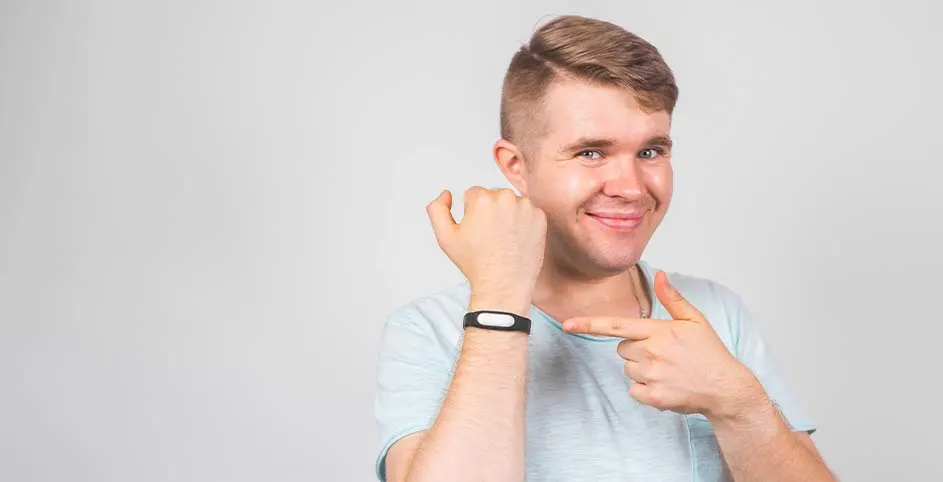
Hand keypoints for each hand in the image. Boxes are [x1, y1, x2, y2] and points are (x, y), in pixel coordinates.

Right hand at [426, 187, 546, 313]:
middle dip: (490, 211)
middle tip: (489, 236)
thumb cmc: (476, 264)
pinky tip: (516, 240)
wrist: (503, 285)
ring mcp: (526, 207)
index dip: (471, 213)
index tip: (476, 231)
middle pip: (494, 195)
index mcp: (482, 198)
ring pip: (512, 202)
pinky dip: (523, 223)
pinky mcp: (540, 217)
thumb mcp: (445, 237)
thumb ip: (437, 209)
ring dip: (507, 214)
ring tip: (503, 239)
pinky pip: (528, 212)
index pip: (473, 194)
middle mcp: (506, 198)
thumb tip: (447, 194)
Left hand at [562, 271, 763, 418]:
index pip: (615, 325)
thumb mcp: (695, 320)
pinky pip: (634, 390)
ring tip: (669, 369)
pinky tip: (667, 384)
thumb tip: (659, 274)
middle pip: (622, 348)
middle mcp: (651, 353)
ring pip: (627, 369)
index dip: (588, 324)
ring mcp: (651, 376)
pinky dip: (645, 389)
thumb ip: (672, 298)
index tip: (566, 324)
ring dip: (642, 369)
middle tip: (663, 353)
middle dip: (636, 349)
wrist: (725, 388)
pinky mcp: (653, 397)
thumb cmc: (710, 352)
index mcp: (658, 331)